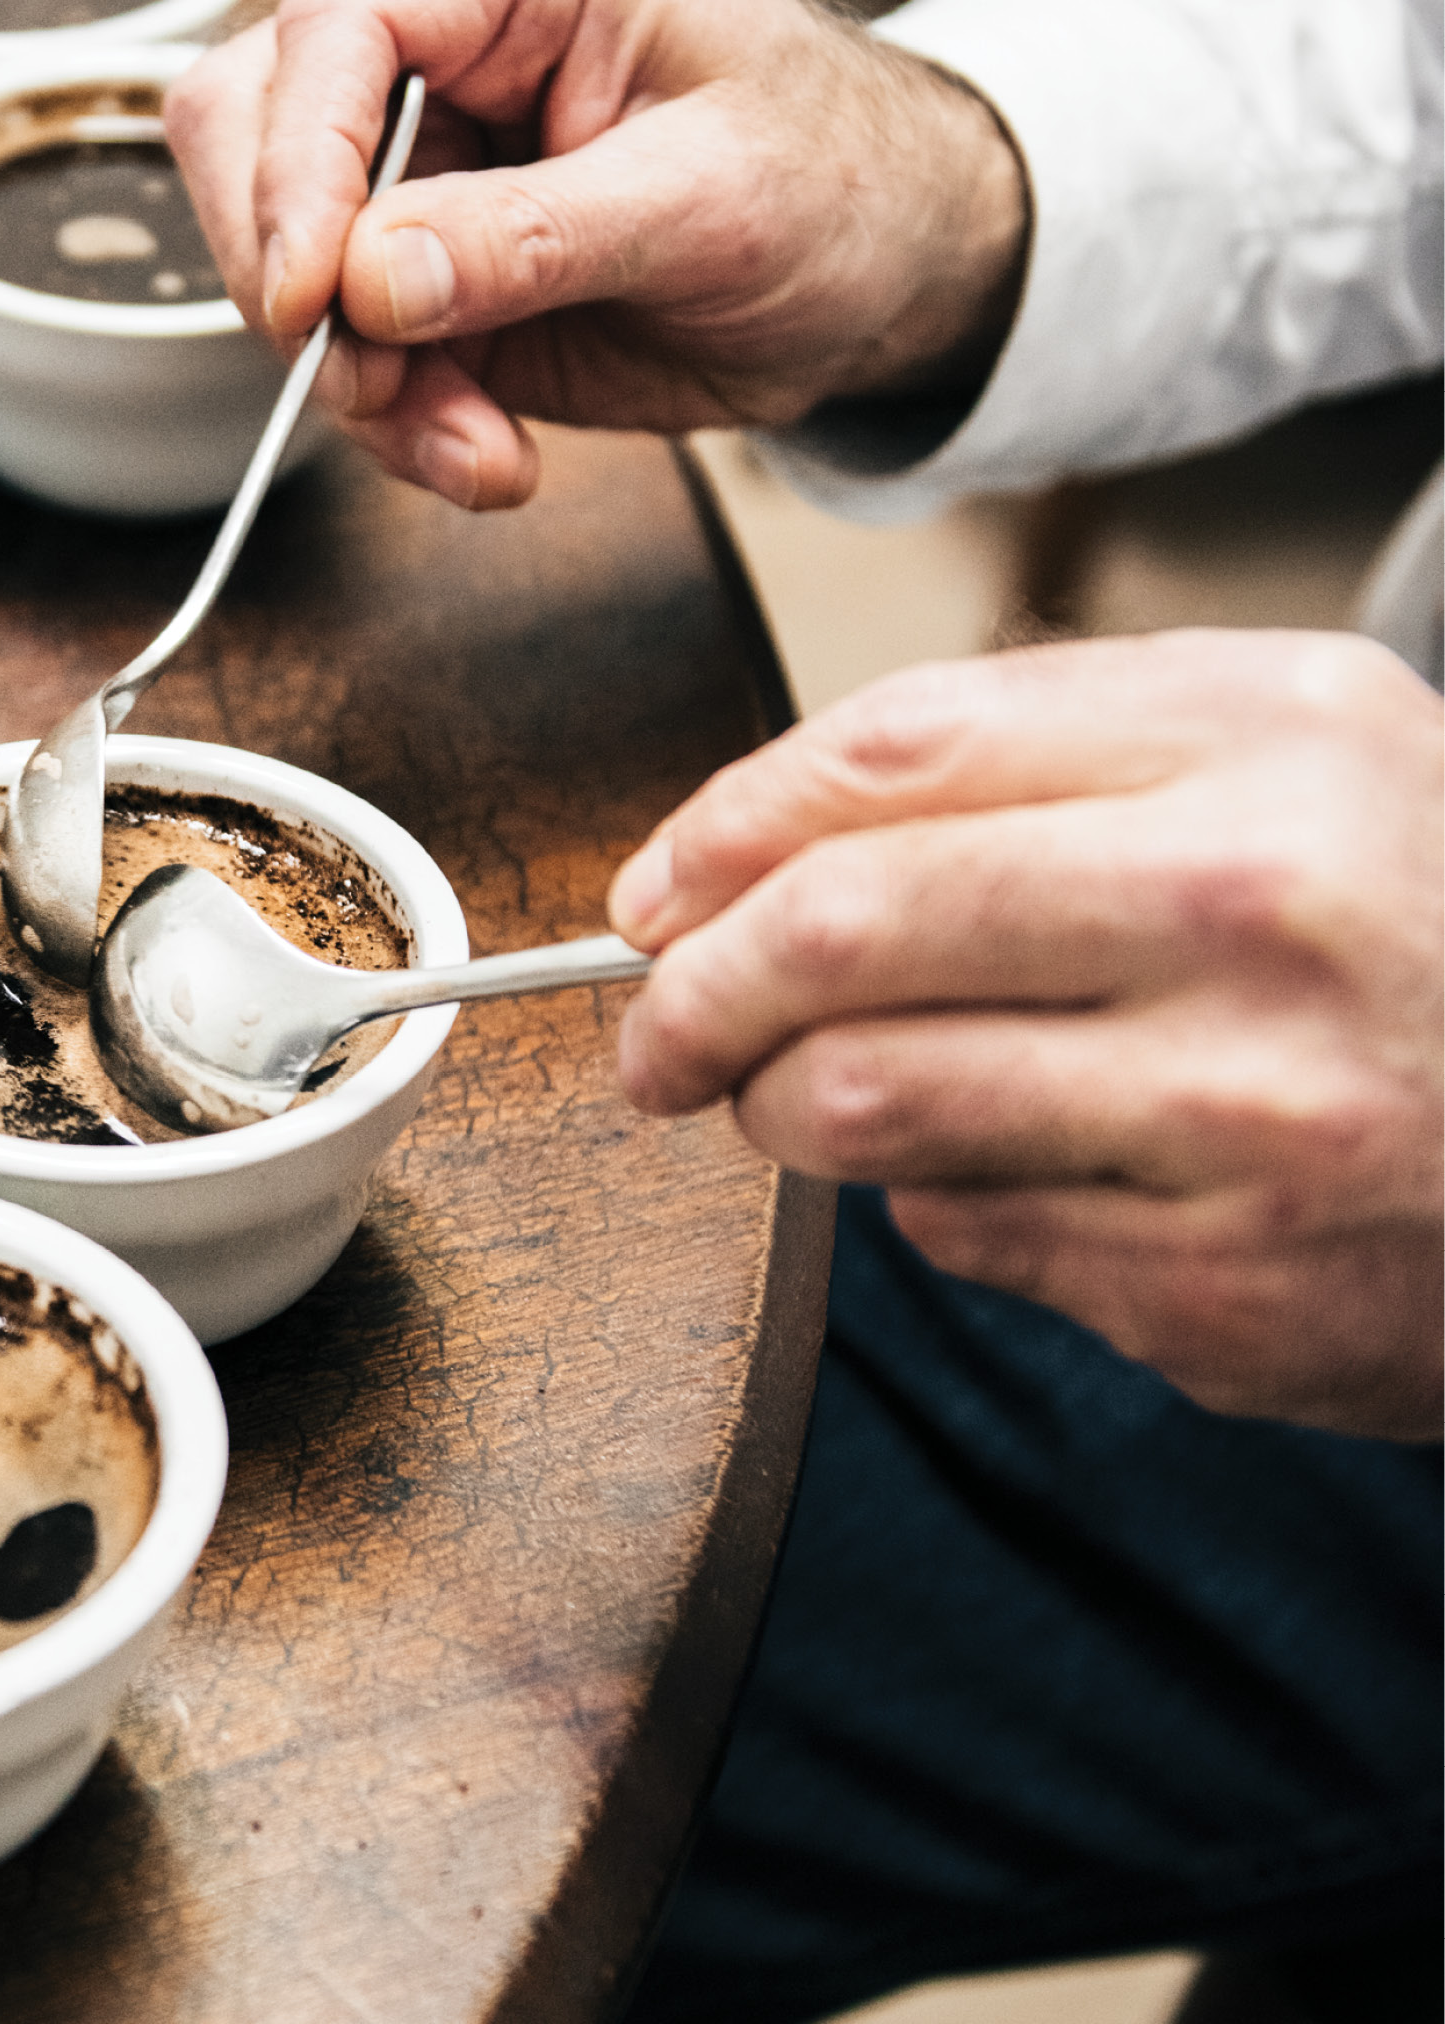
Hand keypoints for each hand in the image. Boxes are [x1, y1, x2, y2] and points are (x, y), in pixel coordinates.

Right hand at [165, 0, 1025, 509]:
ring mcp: (427, 163)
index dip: (297, 163)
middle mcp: (452, 49)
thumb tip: (371, 277)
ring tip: (474, 449)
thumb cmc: (845, 180)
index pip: (337, 31)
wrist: (897, 269)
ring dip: (355, 381)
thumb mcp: (716, 202)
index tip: (315, 295)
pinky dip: (397, 423)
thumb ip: (537, 234)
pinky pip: (350, 351)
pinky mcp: (430, 271)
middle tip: (375, 385)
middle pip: (257, 132)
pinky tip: (486, 456)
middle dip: (297, 282)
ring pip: (288, 262)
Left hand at [607, 631, 1444, 1439]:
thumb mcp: (1293, 755)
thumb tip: (739, 856)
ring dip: (780, 1108)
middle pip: (845, 925)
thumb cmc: (1422, 928)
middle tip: (655, 1032)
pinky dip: (935, 1203)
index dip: (723, 827)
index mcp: (1270, 736)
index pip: (894, 754)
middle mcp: (1263, 907)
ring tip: (788, 1103)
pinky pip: (970, 1234)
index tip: (656, 891)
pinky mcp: (1229, 1287)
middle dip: (693, 990)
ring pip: (871, 1099)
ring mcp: (1249, 1111)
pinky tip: (1008, 1172)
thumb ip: (1037, 757)